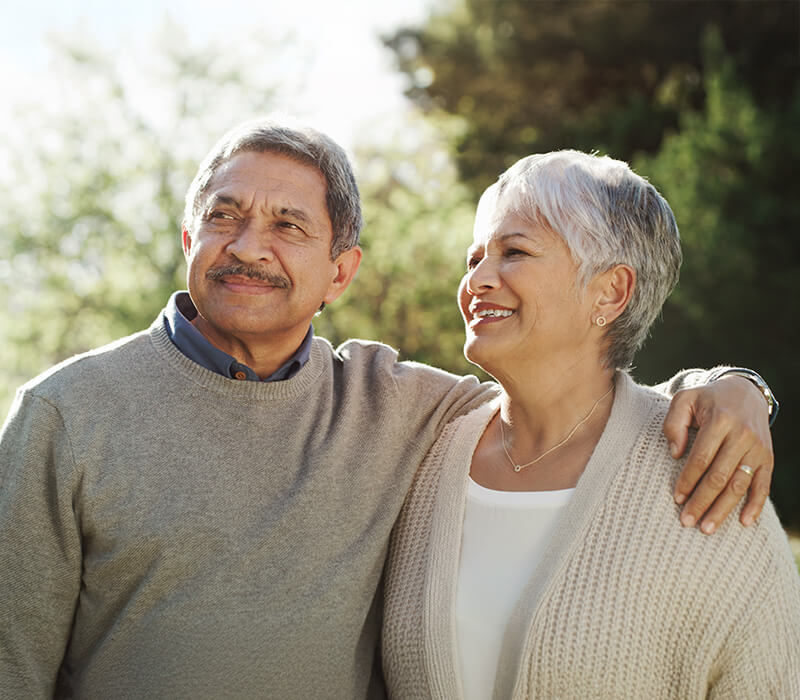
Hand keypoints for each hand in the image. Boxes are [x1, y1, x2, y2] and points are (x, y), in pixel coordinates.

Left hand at [663, 375, 773, 533]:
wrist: (744, 392)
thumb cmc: (707, 399)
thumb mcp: (684, 400)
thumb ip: (674, 423)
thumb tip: (675, 453)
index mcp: (720, 421)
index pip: (701, 458)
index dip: (688, 480)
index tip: (676, 498)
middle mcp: (742, 436)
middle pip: (720, 476)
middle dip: (702, 501)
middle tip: (687, 521)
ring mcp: (758, 448)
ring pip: (740, 485)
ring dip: (723, 509)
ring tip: (707, 528)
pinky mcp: (768, 457)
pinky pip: (764, 485)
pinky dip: (755, 505)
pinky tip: (744, 522)